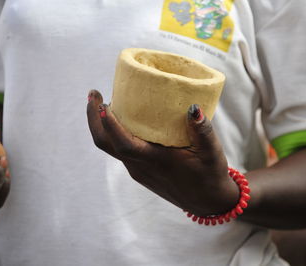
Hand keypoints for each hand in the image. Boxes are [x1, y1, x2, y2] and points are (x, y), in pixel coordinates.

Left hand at [86, 90, 238, 215]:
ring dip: (102, 125)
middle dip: (94, 118)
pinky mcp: (141, 171)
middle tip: (94, 94)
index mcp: (155, 161)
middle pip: (105, 144)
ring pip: (110, 147)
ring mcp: (138, 170)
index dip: (109, 124)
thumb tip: (193, 107)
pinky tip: (125, 120)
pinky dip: (115, 132)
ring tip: (105, 101)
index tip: (101, 102)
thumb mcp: (212, 152)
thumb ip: (203, 130)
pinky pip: (120, 150)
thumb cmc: (210, 176)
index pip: (123, 144)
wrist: (207, 202)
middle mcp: (140, 167)